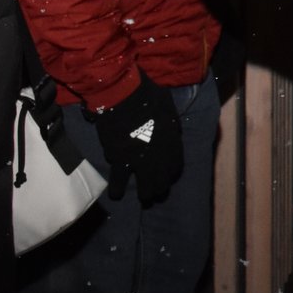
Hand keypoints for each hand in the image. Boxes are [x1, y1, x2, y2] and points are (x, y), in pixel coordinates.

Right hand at [90, 73, 183, 206]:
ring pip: (145, 183)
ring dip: (146, 193)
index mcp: (172, 140)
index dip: (172, 173)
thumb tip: (176, 133)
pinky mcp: (120, 157)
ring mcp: (140, 157)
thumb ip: (173, 124)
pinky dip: (117, 188)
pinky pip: (119, 178)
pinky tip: (116, 195)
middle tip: (157, 194)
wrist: (124, 94)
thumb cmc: (147, 94)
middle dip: (161, 188)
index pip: (176, 164)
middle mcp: (159, 153)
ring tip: (145, 199)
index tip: (169, 177)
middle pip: (163, 178)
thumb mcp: (169, 107)